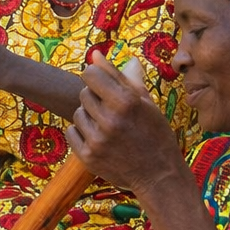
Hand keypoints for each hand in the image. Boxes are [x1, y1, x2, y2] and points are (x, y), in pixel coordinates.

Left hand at [65, 53, 183, 193]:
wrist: (158, 175)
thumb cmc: (155, 134)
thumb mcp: (145, 101)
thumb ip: (119, 76)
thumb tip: (96, 54)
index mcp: (126, 101)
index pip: (91, 74)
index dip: (96, 77)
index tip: (104, 85)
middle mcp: (110, 120)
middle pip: (84, 93)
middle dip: (96, 98)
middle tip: (113, 111)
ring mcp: (97, 140)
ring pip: (77, 113)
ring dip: (89, 117)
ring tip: (108, 127)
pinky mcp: (87, 156)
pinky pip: (71, 132)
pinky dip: (82, 133)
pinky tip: (100, 139)